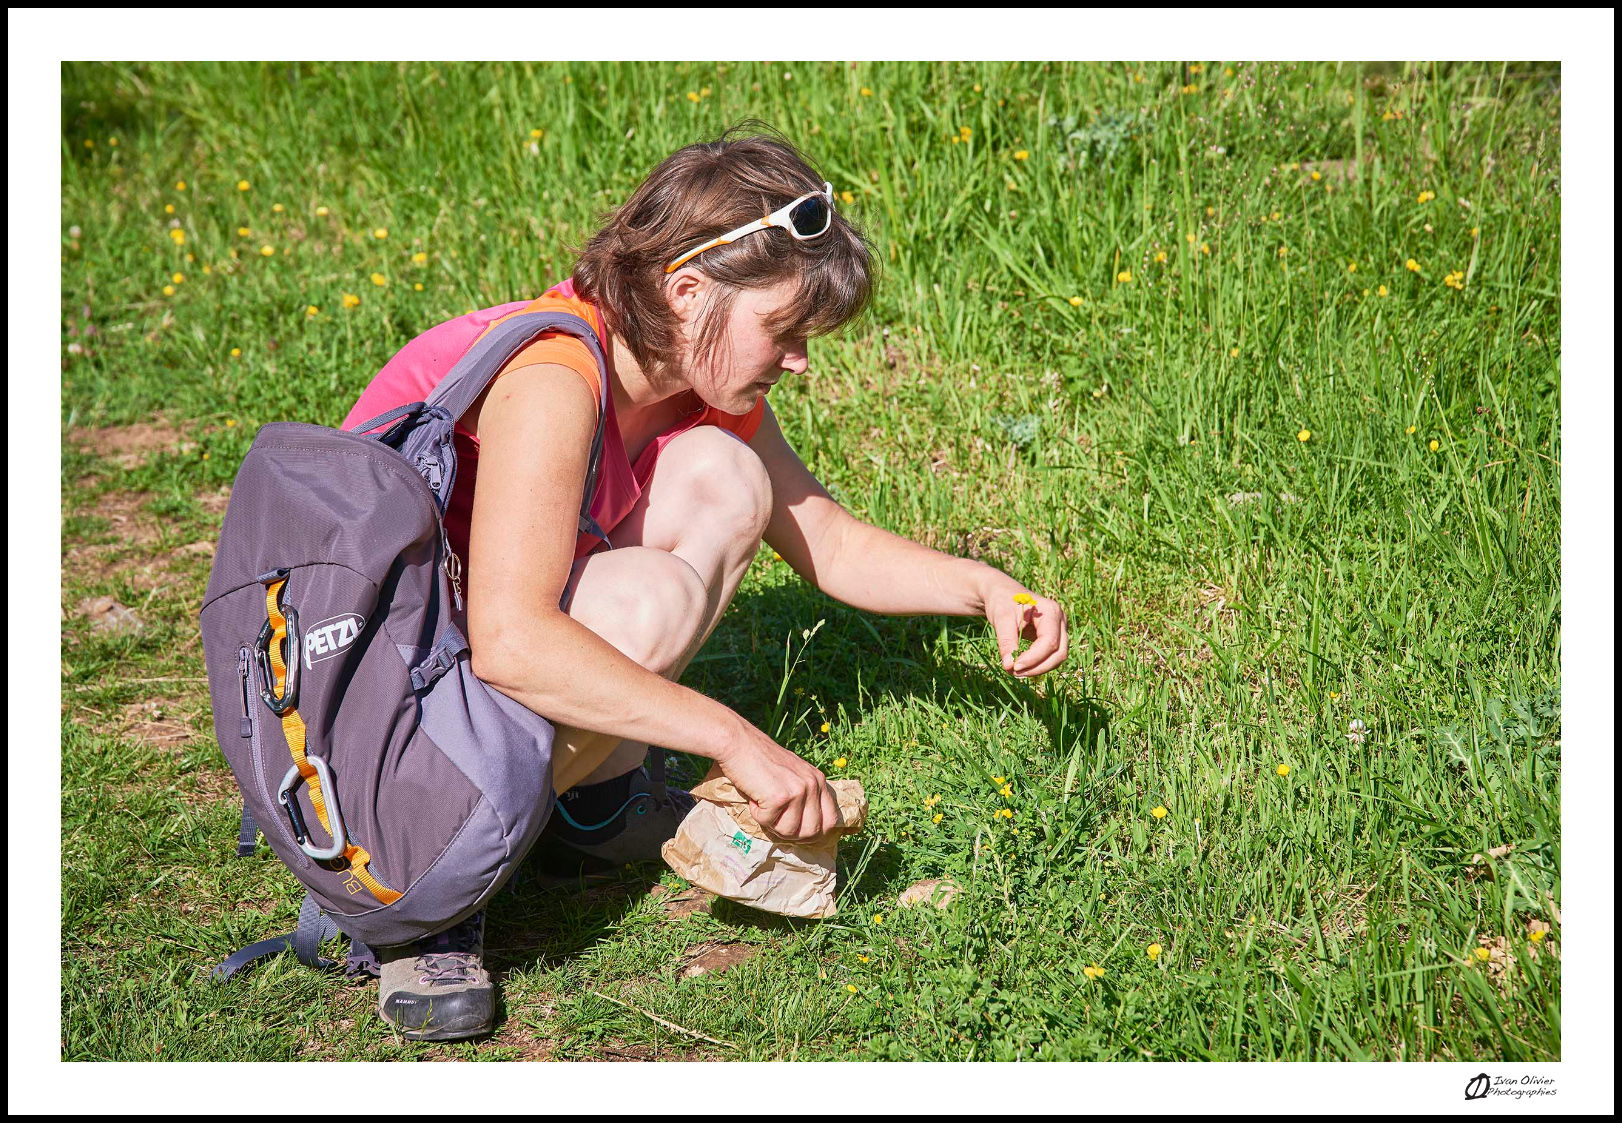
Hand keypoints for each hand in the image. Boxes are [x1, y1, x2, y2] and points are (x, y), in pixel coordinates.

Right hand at [712, 727, 839, 842]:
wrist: (738, 743)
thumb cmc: (761, 760)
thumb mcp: (793, 774)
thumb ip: (804, 795)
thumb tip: (807, 832)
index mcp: (819, 780)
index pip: (831, 820)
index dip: (816, 833)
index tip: (800, 834)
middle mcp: (813, 784)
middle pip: (812, 831)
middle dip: (792, 834)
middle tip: (775, 820)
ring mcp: (798, 790)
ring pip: (790, 831)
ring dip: (772, 824)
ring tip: (763, 803)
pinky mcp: (779, 797)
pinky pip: (768, 822)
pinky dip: (757, 814)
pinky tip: (754, 796)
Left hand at [977, 570, 1069, 677]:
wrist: (1001, 594)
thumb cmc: (1002, 602)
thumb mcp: (1001, 620)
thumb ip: (1006, 642)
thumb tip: (1009, 666)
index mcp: (1051, 611)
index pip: (1050, 642)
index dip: (1034, 658)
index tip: (1014, 666)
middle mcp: (1060, 620)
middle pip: (1059, 653)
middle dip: (1038, 667)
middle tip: (1014, 673)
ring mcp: (1059, 629)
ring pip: (1057, 657)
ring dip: (1038, 669)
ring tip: (1014, 671)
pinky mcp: (1053, 637)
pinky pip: (1051, 656)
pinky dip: (1037, 665)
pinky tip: (1020, 666)